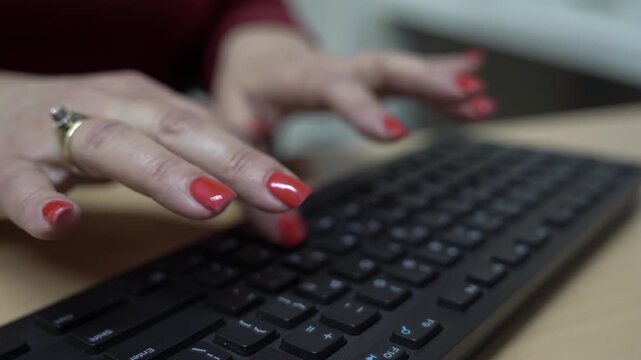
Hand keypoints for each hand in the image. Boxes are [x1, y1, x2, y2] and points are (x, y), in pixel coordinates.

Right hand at [0, 71, 311, 241]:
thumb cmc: (79, 126)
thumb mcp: (147, 139)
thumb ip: (207, 174)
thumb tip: (280, 220)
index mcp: (144, 102)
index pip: (209, 132)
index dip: (255, 161)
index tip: (295, 193)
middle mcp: (108, 107)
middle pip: (175, 130)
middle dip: (231, 161)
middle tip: (279, 194)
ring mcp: (55, 132)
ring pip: (111, 144)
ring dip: (162, 172)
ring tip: (208, 202)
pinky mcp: (7, 163)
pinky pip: (20, 181)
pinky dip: (39, 200)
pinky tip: (63, 221)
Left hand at [212, 25, 494, 243]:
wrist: (255, 55)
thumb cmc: (245, 91)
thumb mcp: (232, 128)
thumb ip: (249, 178)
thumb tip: (286, 233)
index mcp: (293, 78)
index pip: (331, 88)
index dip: (362, 108)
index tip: (395, 134)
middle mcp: (328, 68)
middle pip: (378, 67)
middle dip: (422, 80)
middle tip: (463, 97)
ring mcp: (351, 69)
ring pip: (398, 69)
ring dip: (439, 82)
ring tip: (479, 98)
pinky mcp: (365, 75)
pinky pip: (404, 73)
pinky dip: (438, 73)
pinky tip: (472, 76)